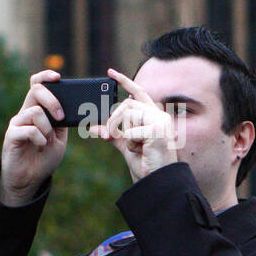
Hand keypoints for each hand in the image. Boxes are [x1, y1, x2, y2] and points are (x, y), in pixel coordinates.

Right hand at [0, 71, 67, 205]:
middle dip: (52, 101)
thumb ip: (62, 123)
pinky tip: (40, 146)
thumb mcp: (60, 139)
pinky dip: (39, 138)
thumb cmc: (44, 158)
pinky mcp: (12, 135)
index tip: (58, 77)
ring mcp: (17, 123)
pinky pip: (28, 129)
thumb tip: (69, 109)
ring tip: (46, 141)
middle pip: (35, 90)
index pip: (37, 85)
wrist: (30, 179)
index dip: (45, 76)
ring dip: (47, 127)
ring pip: (35, 112)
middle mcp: (26, 113)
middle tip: (60, 117)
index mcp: (38, 110)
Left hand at [97, 68, 177, 182]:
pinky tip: (139, 150)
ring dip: (122, 132)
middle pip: (127, 104)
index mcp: (154, 116)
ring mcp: (161, 122)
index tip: (110, 73)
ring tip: (132, 146)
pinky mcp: (158, 131)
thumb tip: (94, 127)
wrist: (157, 182)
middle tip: (109, 134)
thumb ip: (112, 134)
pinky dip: (130, 143)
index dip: (124, 81)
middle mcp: (160, 116)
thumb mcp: (126, 146)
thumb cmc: (145, 164)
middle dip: (113, 119)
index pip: (138, 92)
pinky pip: (132, 130)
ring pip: (128, 114)